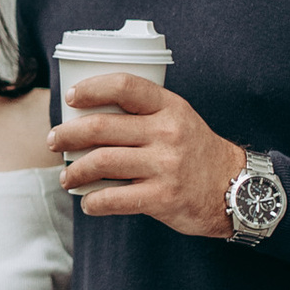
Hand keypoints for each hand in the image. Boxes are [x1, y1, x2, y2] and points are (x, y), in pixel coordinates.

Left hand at [51, 68, 243, 234]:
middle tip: (55, 141)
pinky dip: (93, 202)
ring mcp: (165, 166)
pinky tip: (88, 203)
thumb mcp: (179, 119)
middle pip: (102, 127)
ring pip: (102, 162)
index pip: (124, 86)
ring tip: (66, 177)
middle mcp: (167, 132)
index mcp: (169, 107)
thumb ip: (145, 114)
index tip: (71, 98)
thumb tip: (90, 115)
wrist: (235, 189)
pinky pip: (115, 199)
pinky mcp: (163, 197)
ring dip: (75, 171)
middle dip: (68, 134)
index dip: (92, 89)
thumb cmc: (196, 152)